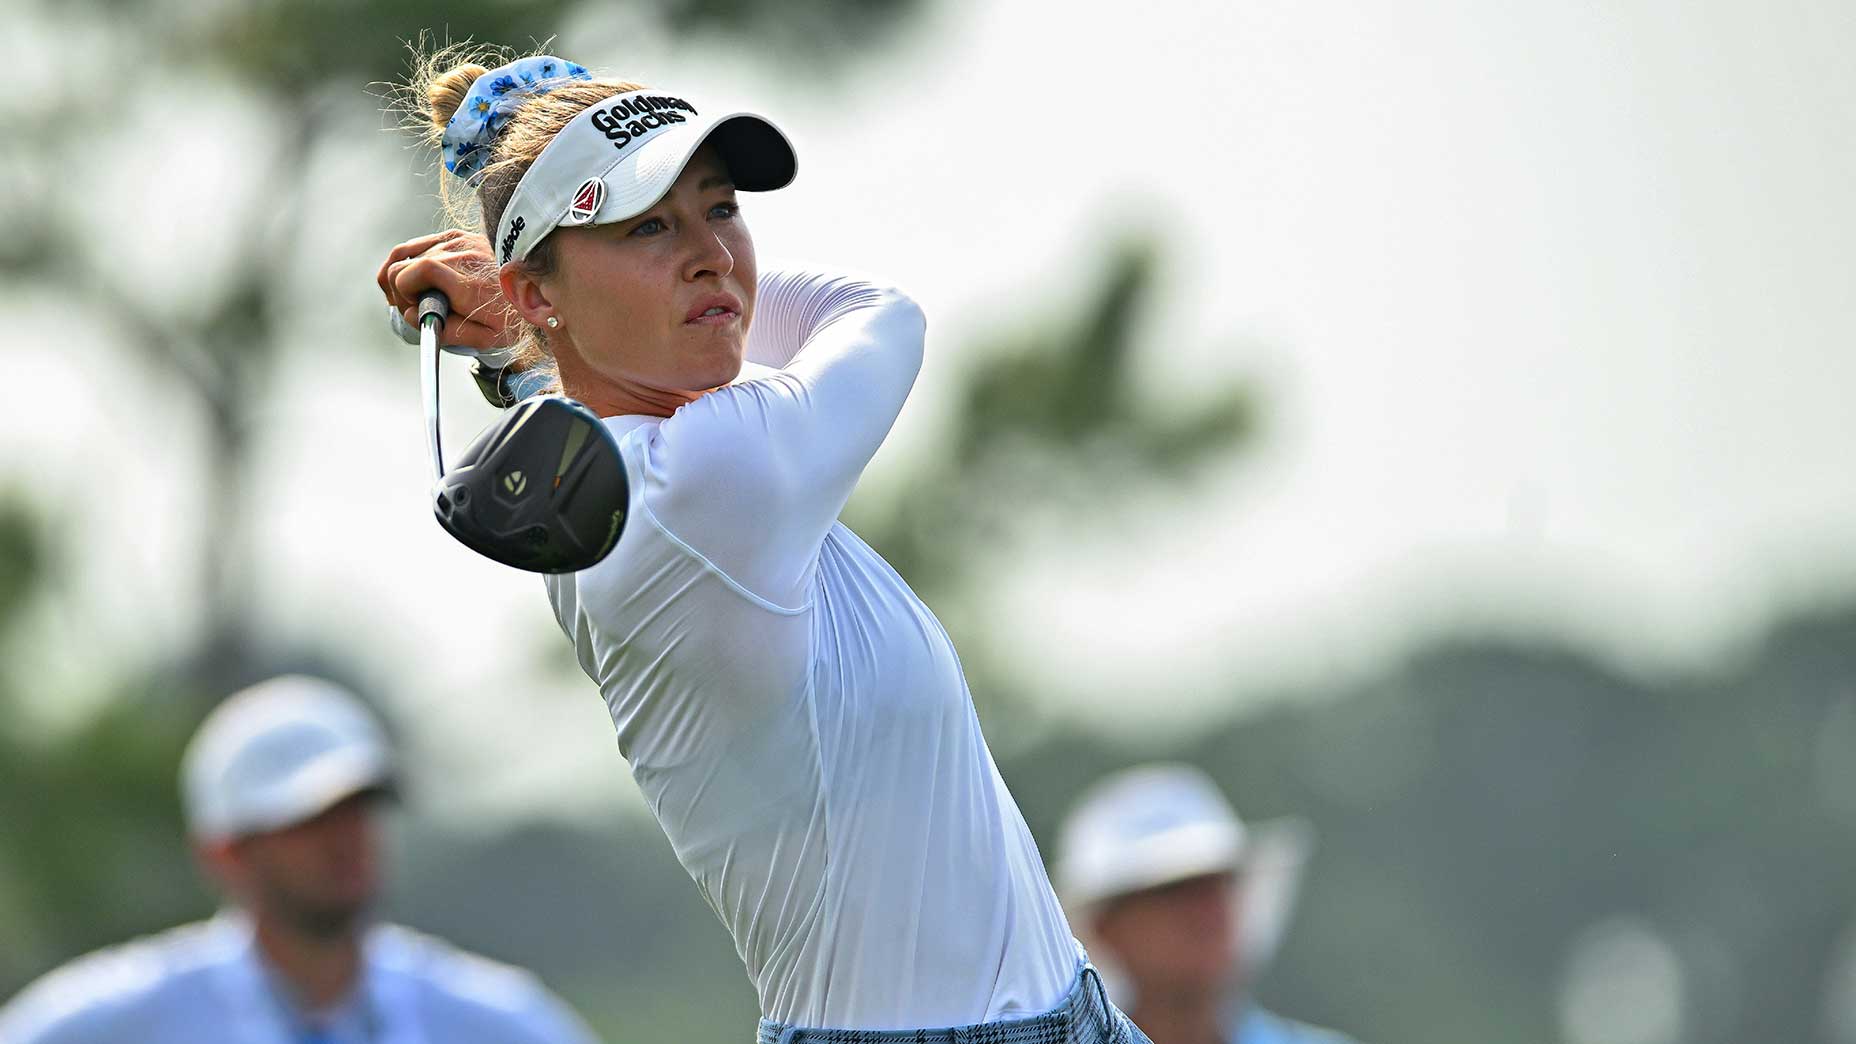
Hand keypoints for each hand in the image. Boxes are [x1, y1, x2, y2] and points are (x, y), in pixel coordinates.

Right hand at [377, 229, 514, 352]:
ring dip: (402, 276)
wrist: (540, 287)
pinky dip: (408, 261)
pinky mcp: (458, 235)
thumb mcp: (488, 336)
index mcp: (467, 282)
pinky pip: (418, 244)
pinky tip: (413, 278)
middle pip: (401, 266)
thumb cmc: (515, 314)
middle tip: (415, 308)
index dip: (404, 295)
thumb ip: (448, 331)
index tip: (415, 310)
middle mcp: (460, 255)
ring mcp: (458, 241)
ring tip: (413, 295)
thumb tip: (411, 316)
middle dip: (400, 291)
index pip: (412, 275)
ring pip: (404, 254)